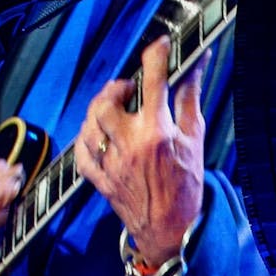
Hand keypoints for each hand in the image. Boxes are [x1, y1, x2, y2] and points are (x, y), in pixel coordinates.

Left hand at [74, 35, 210, 266]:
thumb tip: (194, 65)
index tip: (160, 46)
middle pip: (108, 101)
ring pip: (90, 122)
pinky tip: (98, 134)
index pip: (153, 81)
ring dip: (100, 109)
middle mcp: (130, 144)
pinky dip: (86, 136)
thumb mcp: (195, 139)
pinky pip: (80, 149)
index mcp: (158, 132)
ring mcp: (110, 161)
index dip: (156, 56)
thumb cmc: (187, 185)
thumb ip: (190, 99)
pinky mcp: (97, 177)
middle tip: (129, 89)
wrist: (171, 229)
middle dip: (117, 88)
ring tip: (115, 110)